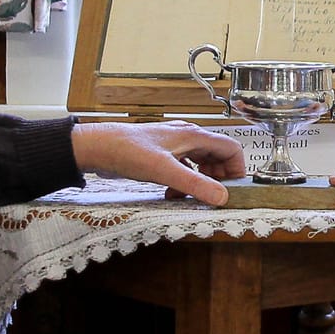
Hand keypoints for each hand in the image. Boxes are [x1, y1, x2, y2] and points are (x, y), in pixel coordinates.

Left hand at [71, 120, 245, 206]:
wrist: (97, 147)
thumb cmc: (128, 151)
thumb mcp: (165, 171)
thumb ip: (195, 185)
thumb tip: (222, 198)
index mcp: (194, 135)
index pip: (231, 148)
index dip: (237, 170)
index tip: (232, 190)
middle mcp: (187, 137)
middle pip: (217, 157)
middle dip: (218, 179)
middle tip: (212, 198)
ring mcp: (174, 145)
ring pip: (200, 164)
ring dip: (200, 182)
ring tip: (190, 198)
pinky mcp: (162, 154)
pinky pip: (183, 168)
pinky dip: (183, 183)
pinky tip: (171, 194)